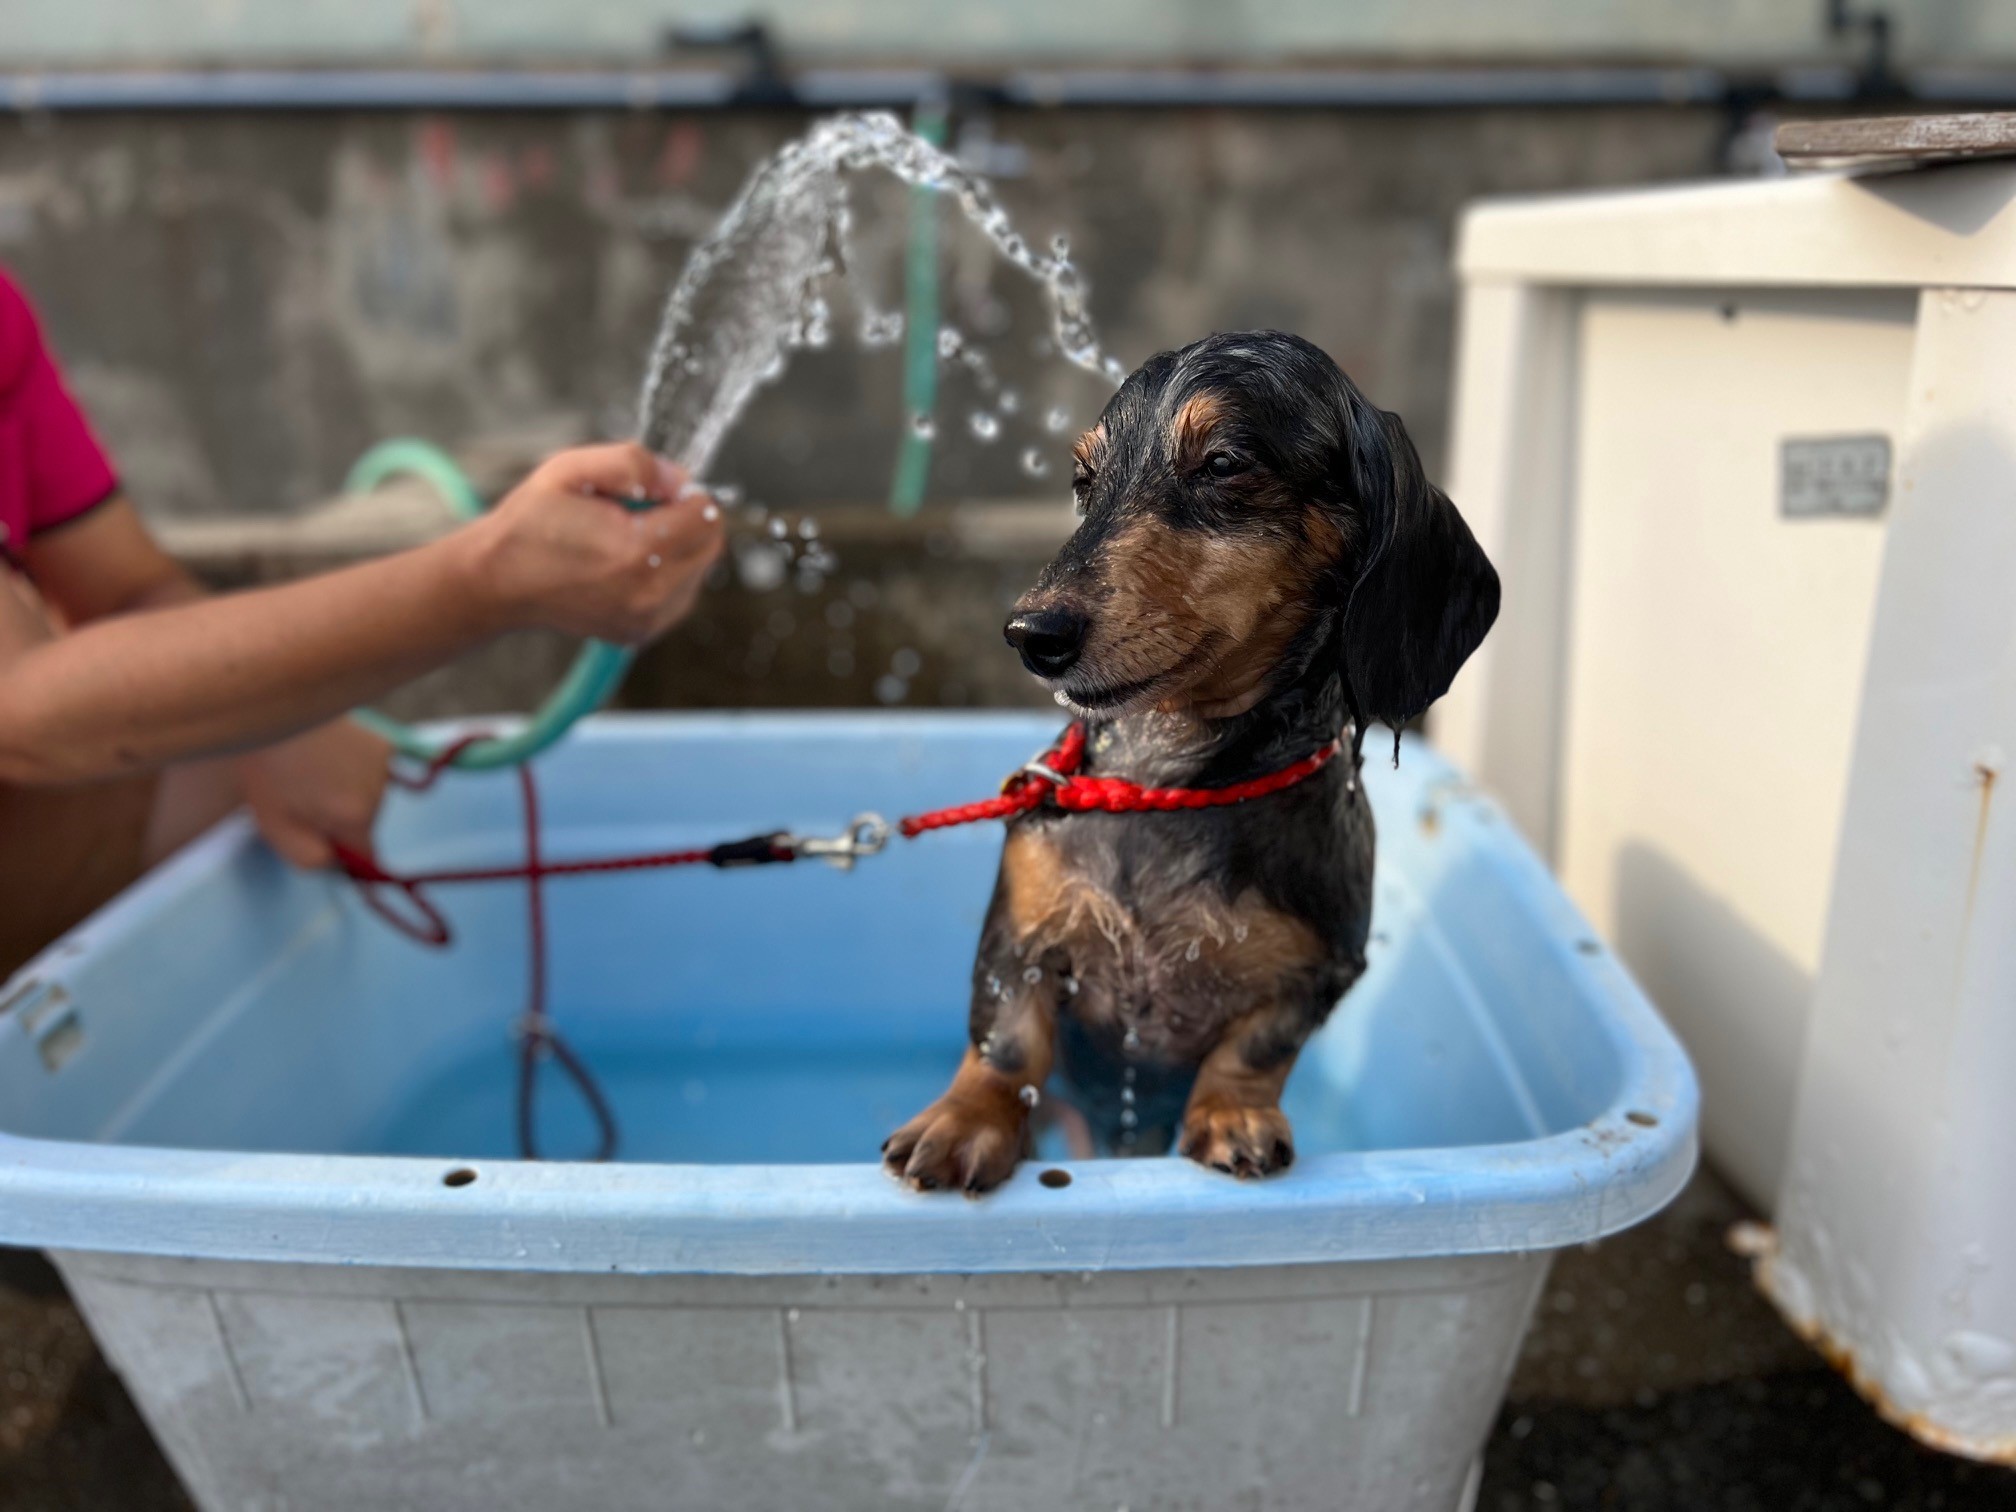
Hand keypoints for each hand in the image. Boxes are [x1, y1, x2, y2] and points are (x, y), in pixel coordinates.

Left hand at [236, 717, 392, 869]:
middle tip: (299, 798)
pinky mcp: (385, 743)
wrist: (272, 707)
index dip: (342, 854)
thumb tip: (337, 866)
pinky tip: (329, 755)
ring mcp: (385, 765)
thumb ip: (311, 859)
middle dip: (338, 820)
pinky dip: (356, 770)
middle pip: (365, 825)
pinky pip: (374, 773)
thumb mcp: (275, 827)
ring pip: (369, 798)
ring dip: (346, 793)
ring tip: (310, 771)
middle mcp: (381, 792)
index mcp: (356, 817)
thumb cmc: (267, 770)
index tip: (315, 837)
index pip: (367, 857)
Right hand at [459, 442, 725, 644]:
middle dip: (687, 518)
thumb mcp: (572, 469)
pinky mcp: (641, 632)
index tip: (651, 490)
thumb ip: (634, 464)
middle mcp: (649, 594)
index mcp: (636, 553)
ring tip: (626, 537)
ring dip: (678, 546)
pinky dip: (667, 573)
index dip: (683, 491)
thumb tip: (681, 479)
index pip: (705, 515)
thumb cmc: (531, 522)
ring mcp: (647, 619)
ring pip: (699, 570)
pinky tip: (627, 562)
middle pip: (711, 545)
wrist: (498, 581)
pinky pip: (681, 594)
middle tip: (640, 510)